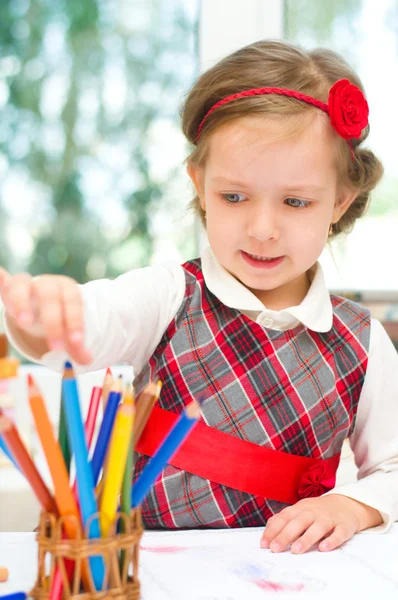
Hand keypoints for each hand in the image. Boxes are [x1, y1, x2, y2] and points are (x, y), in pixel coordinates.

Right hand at [0, 267, 91, 363]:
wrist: (41, 300)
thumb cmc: (58, 316)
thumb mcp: (67, 329)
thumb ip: (76, 346)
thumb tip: (87, 361)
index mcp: (68, 290)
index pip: (73, 302)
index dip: (75, 321)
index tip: (76, 343)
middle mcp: (48, 283)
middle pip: (50, 295)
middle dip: (53, 321)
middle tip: (55, 347)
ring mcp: (27, 283)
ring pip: (23, 284)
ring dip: (22, 303)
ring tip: (24, 323)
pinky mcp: (10, 286)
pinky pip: (4, 281)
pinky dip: (0, 279)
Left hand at [260, 494, 382, 553]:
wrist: (346, 504)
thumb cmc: (317, 511)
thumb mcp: (300, 510)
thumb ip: (284, 519)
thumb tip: (268, 531)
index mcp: (301, 508)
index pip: (284, 517)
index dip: (273, 530)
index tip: (264, 544)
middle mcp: (314, 512)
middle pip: (299, 522)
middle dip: (286, 535)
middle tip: (275, 548)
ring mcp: (329, 518)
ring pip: (318, 527)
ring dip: (307, 538)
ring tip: (296, 550)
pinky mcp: (344, 526)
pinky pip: (339, 533)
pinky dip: (332, 540)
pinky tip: (324, 548)